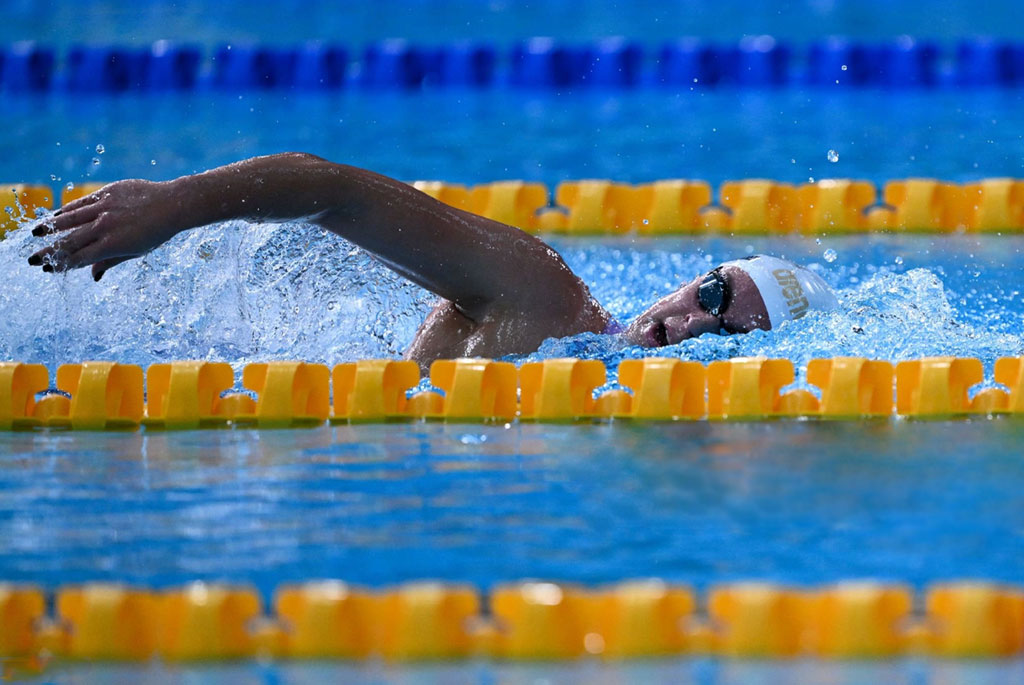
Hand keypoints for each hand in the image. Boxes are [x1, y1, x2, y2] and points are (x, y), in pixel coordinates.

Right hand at [28, 178, 183, 280]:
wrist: (172, 204)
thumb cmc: (156, 232)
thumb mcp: (136, 252)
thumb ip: (111, 261)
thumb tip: (93, 276)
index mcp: (113, 245)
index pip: (79, 257)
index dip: (62, 264)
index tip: (48, 268)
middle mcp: (105, 226)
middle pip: (70, 241)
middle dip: (49, 251)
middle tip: (32, 259)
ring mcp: (105, 208)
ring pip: (70, 219)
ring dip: (50, 228)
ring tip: (35, 234)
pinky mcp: (107, 192)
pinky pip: (81, 202)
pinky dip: (67, 209)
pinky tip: (56, 215)